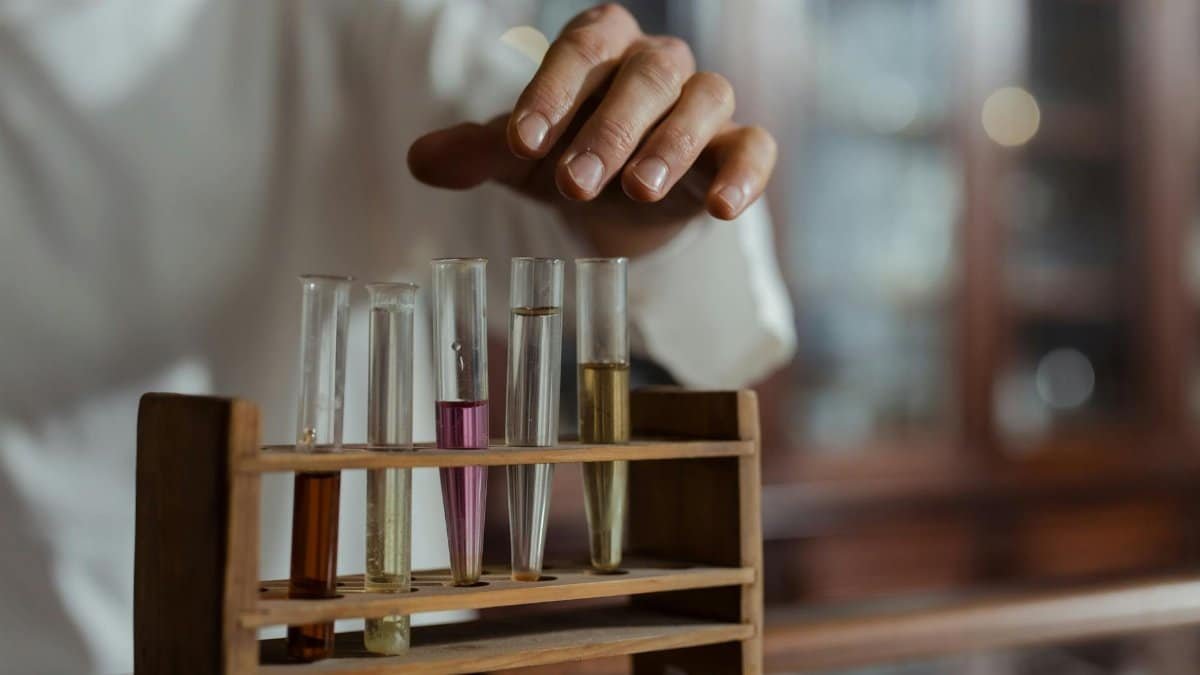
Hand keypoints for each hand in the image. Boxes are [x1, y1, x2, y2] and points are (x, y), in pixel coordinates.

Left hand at [407, 3, 776, 257]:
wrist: (618, 205)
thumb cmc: (570, 159)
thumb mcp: (522, 157)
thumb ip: (476, 152)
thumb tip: (418, 160)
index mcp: (602, 47)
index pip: (582, 47)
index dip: (552, 91)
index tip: (520, 143)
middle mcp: (657, 64)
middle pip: (647, 73)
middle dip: (609, 128)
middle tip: (572, 184)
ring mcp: (703, 104)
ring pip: (704, 100)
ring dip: (671, 145)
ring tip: (638, 191)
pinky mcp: (735, 149)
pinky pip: (755, 146)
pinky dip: (744, 172)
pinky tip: (721, 208)